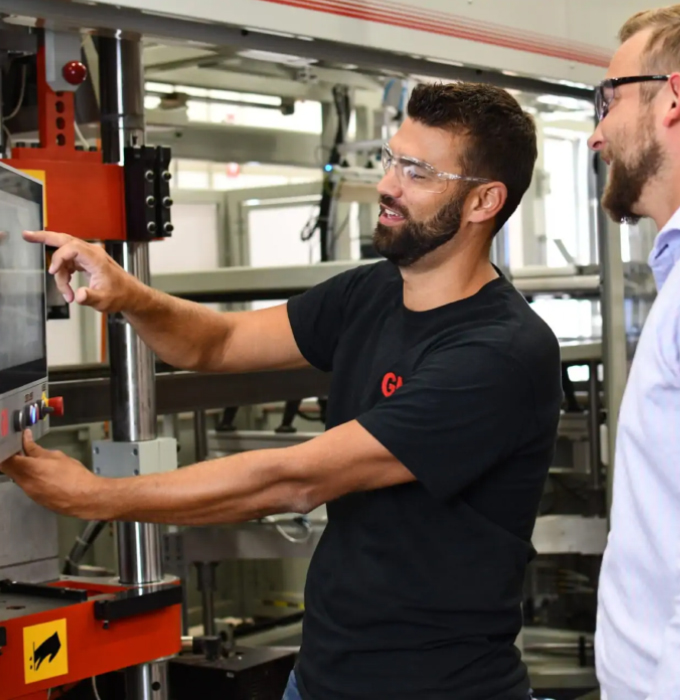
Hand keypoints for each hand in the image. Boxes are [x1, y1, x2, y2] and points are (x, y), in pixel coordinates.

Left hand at [0, 431, 105, 518]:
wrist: (84, 498)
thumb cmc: (73, 474)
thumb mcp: (56, 456)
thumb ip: (36, 449)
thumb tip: (25, 438)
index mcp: (28, 469)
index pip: (5, 459)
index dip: (5, 449)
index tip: (11, 441)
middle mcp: (23, 482)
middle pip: (7, 469)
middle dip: (10, 457)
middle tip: (19, 447)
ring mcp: (28, 492)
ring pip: (15, 476)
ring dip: (19, 467)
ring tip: (30, 458)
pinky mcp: (34, 498)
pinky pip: (24, 484)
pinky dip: (27, 475)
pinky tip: (40, 472)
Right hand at [24, 230, 139, 313]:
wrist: (131, 295)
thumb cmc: (120, 295)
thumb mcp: (105, 300)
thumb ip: (90, 297)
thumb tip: (78, 296)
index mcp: (96, 258)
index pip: (71, 248)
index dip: (59, 258)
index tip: (54, 273)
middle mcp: (92, 253)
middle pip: (65, 240)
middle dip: (45, 238)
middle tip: (26, 235)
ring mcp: (90, 256)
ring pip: (65, 254)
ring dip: (59, 270)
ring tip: (64, 291)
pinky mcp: (88, 261)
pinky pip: (69, 260)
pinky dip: (64, 271)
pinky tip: (66, 283)